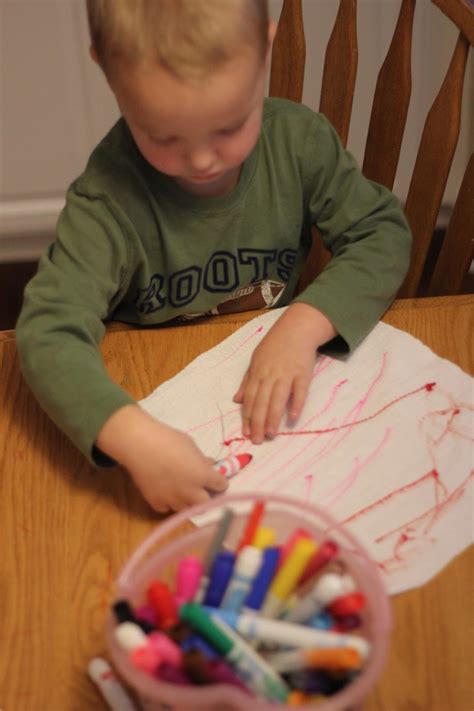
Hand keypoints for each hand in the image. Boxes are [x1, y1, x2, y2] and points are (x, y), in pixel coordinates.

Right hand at [96, 405, 227, 511]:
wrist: (141, 446)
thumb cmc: (168, 439)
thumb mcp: (190, 445)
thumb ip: (201, 459)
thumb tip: (208, 464)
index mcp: (203, 475)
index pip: (221, 485)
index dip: (220, 482)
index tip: (217, 479)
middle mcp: (192, 492)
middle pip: (207, 504)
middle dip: (207, 497)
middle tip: (203, 489)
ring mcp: (174, 500)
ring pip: (188, 509)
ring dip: (189, 502)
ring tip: (183, 491)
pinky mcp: (157, 503)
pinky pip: (168, 508)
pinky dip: (169, 503)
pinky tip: (166, 493)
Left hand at [233, 303, 336, 442]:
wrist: (297, 328)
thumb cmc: (275, 346)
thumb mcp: (256, 360)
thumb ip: (247, 381)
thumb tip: (237, 400)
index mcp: (257, 373)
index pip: (250, 399)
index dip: (247, 417)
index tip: (245, 433)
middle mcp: (270, 375)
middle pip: (262, 402)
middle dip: (258, 423)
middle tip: (256, 440)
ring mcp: (287, 374)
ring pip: (278, 399)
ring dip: (273, 417)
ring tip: (270, 435)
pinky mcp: (303, 373)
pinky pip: (300, 391)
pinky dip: (296, 403)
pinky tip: (292, 417)